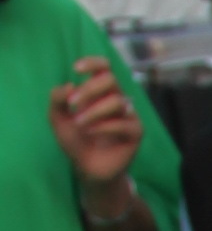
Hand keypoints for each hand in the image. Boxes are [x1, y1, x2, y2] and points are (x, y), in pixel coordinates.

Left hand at [47, 59, 139, 197]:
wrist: (86, 168)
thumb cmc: (75, 140)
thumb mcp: (57, 117)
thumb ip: (57, 98)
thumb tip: (70, 85)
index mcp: (100, 92)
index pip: (104, 67)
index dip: (93, 62)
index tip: (76, 69)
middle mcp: (116, 99)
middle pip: (110, 79)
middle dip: (89, 89)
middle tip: (72, 105)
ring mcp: (128, 115)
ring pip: (116, 101)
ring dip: (93, 112)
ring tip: (79, 124)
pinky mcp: (136, 132)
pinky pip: (123, 123)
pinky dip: (103, 127)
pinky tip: (91, 133)